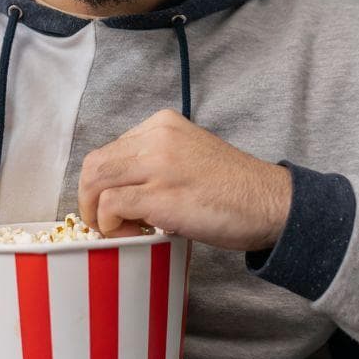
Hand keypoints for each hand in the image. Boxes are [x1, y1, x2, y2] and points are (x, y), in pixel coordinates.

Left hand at [78, 109, 291, 250]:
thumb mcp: (189, 156)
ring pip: (95, 182)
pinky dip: (111, 225)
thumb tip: (120, 190)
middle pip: (95, 164)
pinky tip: (135, 234)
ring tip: (118, 230)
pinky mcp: (160, 194)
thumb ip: (155, 162)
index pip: (110, 149)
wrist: (269, 203)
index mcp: (162, 124)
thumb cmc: (233, 190)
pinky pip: (111, 206)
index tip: (114, 206)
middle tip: (104, 224)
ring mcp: (158, 164)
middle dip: (89, 198)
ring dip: (96, 212)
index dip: (103, 183)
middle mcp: (156, 137)